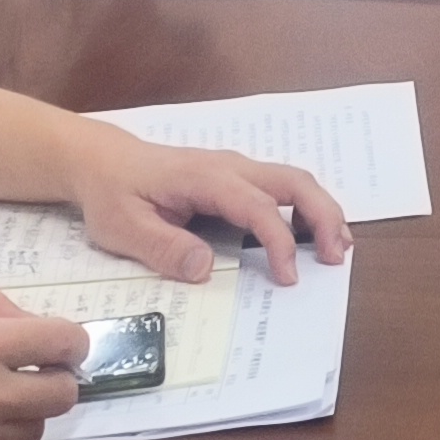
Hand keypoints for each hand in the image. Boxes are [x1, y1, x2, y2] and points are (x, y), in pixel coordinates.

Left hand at [67, 129, 354, 286]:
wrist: (102, 161)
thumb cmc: (112, 194)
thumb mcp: (124, 228)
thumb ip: (164, 247)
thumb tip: (207, 269)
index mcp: (205, 178)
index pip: (257, 206)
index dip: (278, 241)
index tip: (288, 277)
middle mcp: (230, 167)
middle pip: (293, 181)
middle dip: (323, 216)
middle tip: (337, 256)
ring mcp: (236, 169)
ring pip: (293, 180)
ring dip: (320, 210)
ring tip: (337, 246)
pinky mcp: (235, 179)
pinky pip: (280, 187)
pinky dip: (305, 208)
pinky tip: (310, 233)